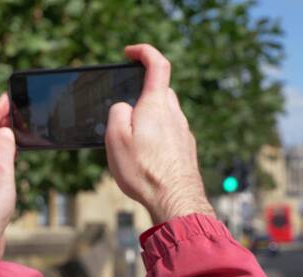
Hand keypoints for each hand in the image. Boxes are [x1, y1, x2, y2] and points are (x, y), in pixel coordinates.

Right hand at [106, 44, 214, 224]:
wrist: (175, 200)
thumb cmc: (144, 171)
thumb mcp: (116, 138)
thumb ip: (117, 113)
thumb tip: (124, 107)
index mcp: (157, 105)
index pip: (157, 64)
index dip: (144, 51)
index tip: (130, 52)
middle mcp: (175, 114)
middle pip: (160, 91)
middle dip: (142, 93)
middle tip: (125, 111)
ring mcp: (183, 131)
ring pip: (165, 113)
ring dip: (150, 118)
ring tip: (133, 141)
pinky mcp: (186, 148)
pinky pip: (170, 131)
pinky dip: (158, 135)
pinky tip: (147, 156)